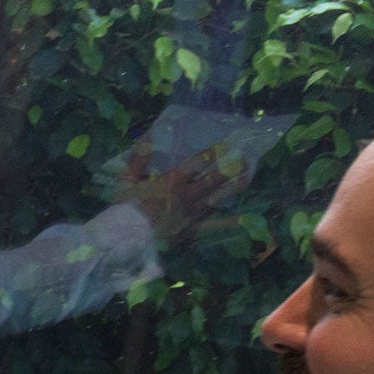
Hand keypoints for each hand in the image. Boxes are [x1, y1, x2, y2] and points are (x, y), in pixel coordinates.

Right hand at [114, 140, 244, 247]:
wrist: (125, 238)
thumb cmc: (125, 207)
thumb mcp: (127, 178)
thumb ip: (140, 157)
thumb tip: (150, 135)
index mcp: (172, 181)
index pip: (197, 163)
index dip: (213, 152)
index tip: (228, 143)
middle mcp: (186, 196)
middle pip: (213, 180)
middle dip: (230, 168)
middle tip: (246, 159)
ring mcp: (190, 214)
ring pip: (216, 198)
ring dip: (232, 188)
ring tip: (248, 177)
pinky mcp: (190, 230)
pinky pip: (211, 225)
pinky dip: (226, 222)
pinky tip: (241, 219)